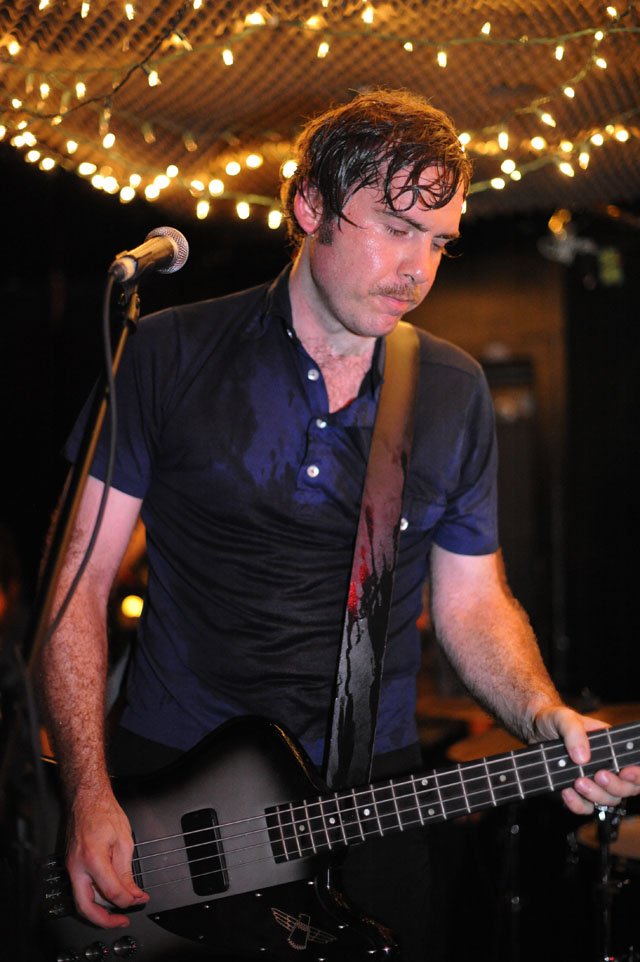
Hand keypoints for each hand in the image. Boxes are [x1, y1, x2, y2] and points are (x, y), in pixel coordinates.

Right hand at [66, 788, 148, 927]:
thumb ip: (126, 871)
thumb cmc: (104, 812)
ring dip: (101, 908)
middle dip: (104, 920)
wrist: (86, 799)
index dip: (128, 900)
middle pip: (86, 907)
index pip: (111, 891)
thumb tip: (133, 891)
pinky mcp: (71, 866)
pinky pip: (81, 889)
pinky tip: (109, 895)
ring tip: (121, 907)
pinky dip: (95, 896)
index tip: (139, 899)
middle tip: (122, 920)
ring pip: (82, 900)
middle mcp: (77, 866)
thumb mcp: (124, 840)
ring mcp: (71, 867)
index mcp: (93, 858)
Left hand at [533, 705, 639, 815]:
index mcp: (612, 747)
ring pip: (608, 800)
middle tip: (599, 775)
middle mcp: (607, 765)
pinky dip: (577, 804)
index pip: (636, 766)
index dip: (637, 775)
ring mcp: (593, 780)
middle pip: (626, 788)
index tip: (626, 772)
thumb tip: (582, 757)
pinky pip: (585, 807)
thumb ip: (575, 733)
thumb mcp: (564, 718)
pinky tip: (566, 792)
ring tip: (578, 782)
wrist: (533, 729)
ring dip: (596, 795)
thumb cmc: (553, 719)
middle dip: (616, 786)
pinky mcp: (577, 791)